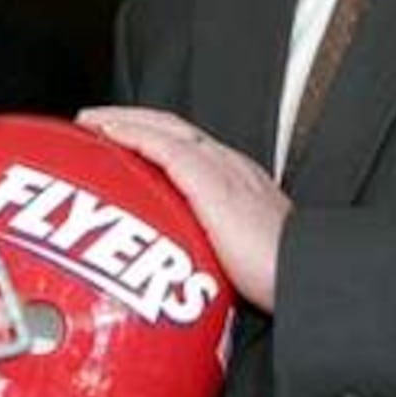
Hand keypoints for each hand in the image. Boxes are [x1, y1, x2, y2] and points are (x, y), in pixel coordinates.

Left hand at [79, 105, 288, 310]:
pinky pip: (165, 146)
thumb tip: (171, 275)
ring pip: (164, 129)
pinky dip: (133, 135)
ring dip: (123, 121)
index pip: (185, 145)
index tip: (118, 139)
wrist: (304, 277)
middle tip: (93, 121)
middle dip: (130, 119)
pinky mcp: (213, 181)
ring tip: (90, 122)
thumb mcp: (234, 257)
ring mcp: (223, 169)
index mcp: (237, 181)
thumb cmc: (279, 276)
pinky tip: (108, 134)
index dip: (150, 136)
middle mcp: (230, 166)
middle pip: (171, 127)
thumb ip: (203, 250)